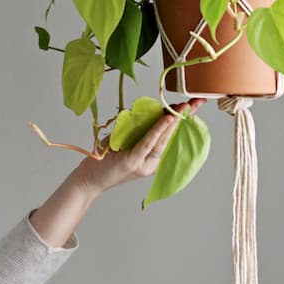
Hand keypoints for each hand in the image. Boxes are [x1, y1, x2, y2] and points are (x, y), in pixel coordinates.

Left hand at [75, 98, 206, 197]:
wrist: (88, 181)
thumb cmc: (105, 161)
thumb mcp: (125, 143)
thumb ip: (139, 131)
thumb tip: (151, 111)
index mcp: (152, 159)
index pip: (170, 136)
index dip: (182, 120)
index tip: (193, 105)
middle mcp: (151, 162)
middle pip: (170, 137)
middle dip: (183, 117)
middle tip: (195, 102)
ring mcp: (143, 163)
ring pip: (162, 139)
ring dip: (173, 121)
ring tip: (184, 107)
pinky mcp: (133, 162)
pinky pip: (149, 142)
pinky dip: (159, 129)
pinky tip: (167, 118)